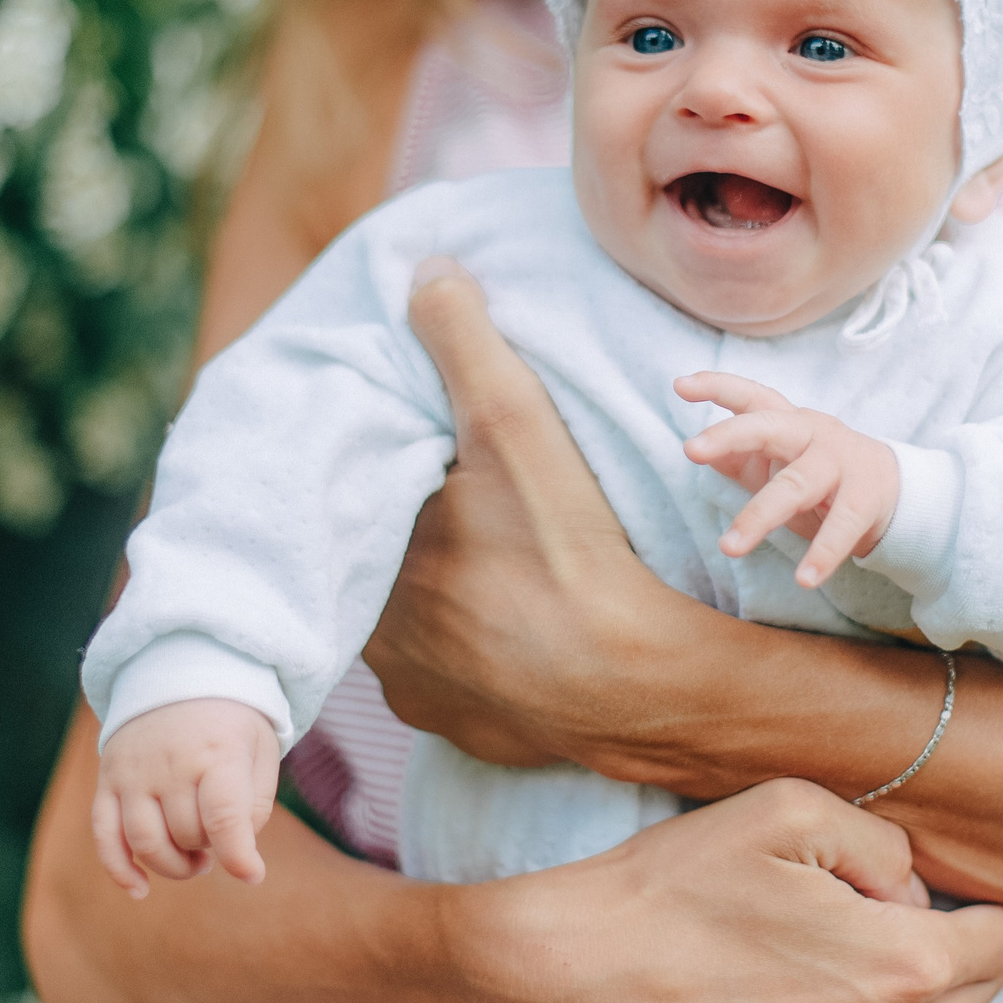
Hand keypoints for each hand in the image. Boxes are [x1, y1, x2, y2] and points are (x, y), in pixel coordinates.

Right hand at [91, 698, 280, 896]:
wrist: (179, 674)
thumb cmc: (230, 724)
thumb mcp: (260, 751)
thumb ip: (255, 805)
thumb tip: (237, 855)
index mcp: (217, 752)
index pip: (223, 817)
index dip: (239, 857)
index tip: (253, 875)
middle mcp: (170, 763)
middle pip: (187, 834)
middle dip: (210, 849)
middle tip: (221, 838)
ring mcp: (133, 773)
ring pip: (146, 843)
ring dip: (173, 866)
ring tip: (195, 859)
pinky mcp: (108, 780)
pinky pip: (104, 836)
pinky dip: (119, 869)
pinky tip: (140, 889)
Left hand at [367, 259, 680, 769]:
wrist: (639, 687)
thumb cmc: (567, 553)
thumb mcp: (513, 426)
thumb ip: (464, 343)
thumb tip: (428, 271)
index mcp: (368, 568)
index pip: (364, 509)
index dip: (392, 478)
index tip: (430, 459)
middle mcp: (376, 644)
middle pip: (388, 568)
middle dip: (419, 537)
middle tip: (471, 507)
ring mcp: (422, 696)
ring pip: (419, 628)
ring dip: (448, 596)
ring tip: (500, 563)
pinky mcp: (467, 732)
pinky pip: (460, 681)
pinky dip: (483, 650)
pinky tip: (520, 622)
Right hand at [460, 778, 1002, 1002]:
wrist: (576, 981)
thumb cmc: (672, 888)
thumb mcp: (784, 812)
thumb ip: (880, 842)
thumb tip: (916, 889)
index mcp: (897, 961)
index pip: (995, 940)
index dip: (998, 910)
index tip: (989, 896)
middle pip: (977, 1002)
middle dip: (987, 967)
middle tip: (987, 938)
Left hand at [677, 373, 899, 586]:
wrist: (892, 490)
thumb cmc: (819, 474)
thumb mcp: (778, 461)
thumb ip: (739, 457)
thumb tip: (697, 452)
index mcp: (788, 421)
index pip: (752, 397)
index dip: (718, 387)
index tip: (680, 385)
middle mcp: (812, 433)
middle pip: (768, 427)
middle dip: (729, 435)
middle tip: (691, 450)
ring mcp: (840, 463)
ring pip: (795, 486)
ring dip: (759, 517)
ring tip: (729, 548)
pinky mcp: (864, 499)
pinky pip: (841, 526)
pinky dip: (823, 554)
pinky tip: (804, 578)